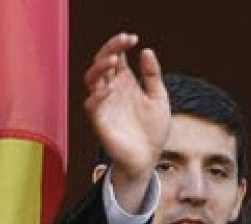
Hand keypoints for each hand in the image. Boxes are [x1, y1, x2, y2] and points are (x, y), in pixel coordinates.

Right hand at [83, 32, 169, 208]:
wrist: (148, 158)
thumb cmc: (153, 130)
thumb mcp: (159, 98)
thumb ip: (152, 75)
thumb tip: (146, 51)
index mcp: (125, 82)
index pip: (116, 56)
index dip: (120, 44)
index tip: (132, 38)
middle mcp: (111, 90)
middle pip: (101, 63)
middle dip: (110, 48)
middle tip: (123, 40)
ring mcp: (104, 105)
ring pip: (91, 80)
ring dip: (99, 68)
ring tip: (113, 59)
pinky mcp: (99, 121)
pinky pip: (91, 105)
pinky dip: (98, 95)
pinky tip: (110, 88)